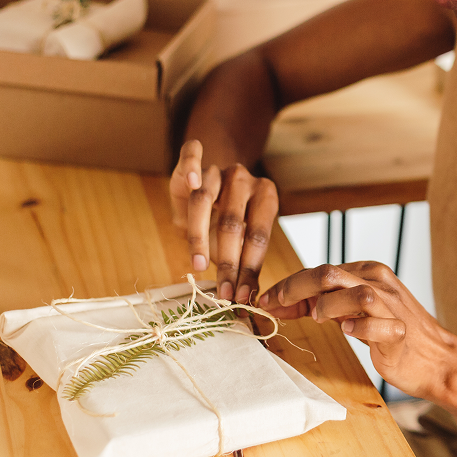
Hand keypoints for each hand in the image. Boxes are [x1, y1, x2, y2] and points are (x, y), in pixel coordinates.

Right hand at [170, 139, 278, 303]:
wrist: (218, 178)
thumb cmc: (233, 215)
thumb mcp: (244, 235)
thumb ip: (247, 260)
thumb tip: (250, 301)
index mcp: (266, 196)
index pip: (258, 237)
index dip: (250, 269)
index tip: (243, 298)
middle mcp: (244, 179)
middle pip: (233, 223)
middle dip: (228, 263)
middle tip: (224, 293)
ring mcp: (219, 168)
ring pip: (205, 199)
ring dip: (200, 236)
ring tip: (199, 266)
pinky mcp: (195, 160)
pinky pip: (192, 155)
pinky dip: (191, 167)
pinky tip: (190, 184)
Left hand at [258, 261, 455, 399]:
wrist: (436, 358)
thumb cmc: (391, 334)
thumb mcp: (354, 311)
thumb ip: (325, 301)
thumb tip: (284, 301)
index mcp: (367, 271)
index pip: (320, 269)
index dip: (288, 285)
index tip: (266, 300)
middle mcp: (379, 282)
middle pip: (329, 273)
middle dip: (294, 288)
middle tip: (275, 306)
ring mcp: (392, 306)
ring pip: (354, 293)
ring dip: (328, 306)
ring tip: (317, 319)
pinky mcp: (400, 332)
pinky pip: (378, 325)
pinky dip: (359, 328)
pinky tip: (349, 332)